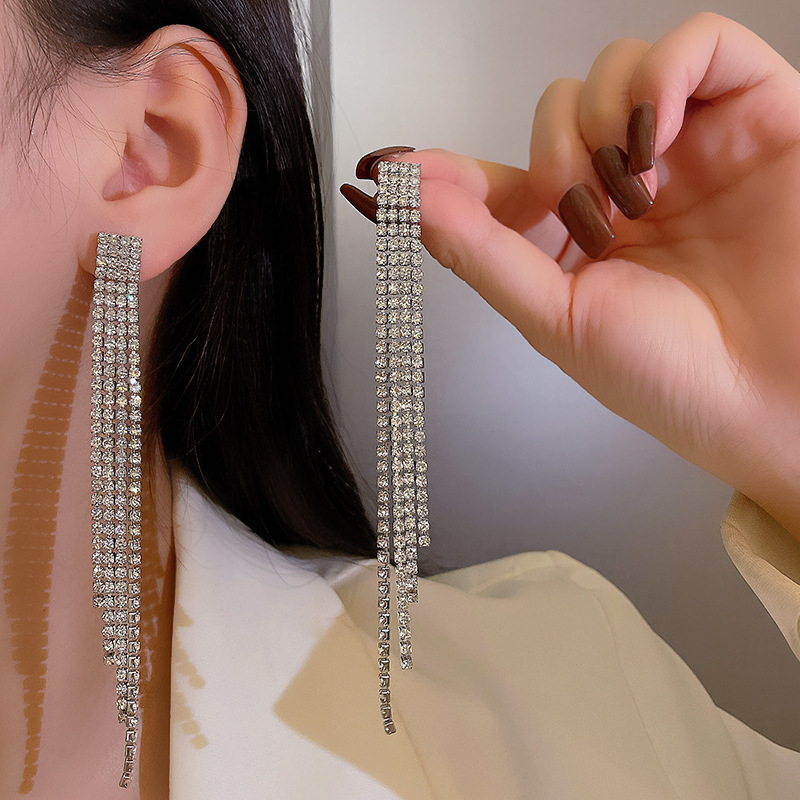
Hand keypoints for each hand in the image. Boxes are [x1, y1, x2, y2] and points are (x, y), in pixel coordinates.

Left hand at [342, 12, 799, 540]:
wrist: (775, 398)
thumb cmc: (671, 378)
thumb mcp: (556, 319)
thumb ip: (481, 254)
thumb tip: (409, 199)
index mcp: (582, 241)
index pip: (506, 180)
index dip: (455, 169)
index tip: (400, 167)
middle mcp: (632, 190)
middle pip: (561, 112)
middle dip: (553, 153)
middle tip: (581, 215)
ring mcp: (694, 151)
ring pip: (618, 71)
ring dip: (603, 122)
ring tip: (633, 194)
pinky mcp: (758, 119)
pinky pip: (701, 47)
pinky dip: (666, 75)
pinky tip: (658, 138)